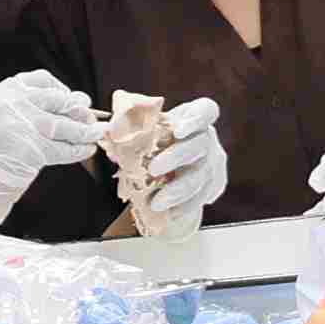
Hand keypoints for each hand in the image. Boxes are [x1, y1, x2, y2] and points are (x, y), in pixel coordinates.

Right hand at [0, 65, 103, 233]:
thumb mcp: (8, 116)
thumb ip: (38, 107)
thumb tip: (82, 102)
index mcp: (4, 91)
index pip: (43, 80)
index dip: (64, 90)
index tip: (74, 100)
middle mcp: (10, 104)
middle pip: (57, 100)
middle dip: (79, 110)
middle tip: (91, 120)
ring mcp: (19, 126)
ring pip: (63, 125)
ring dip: (85, 131)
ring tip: (96, 134)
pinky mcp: (29, 149)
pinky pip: (62, 148)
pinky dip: (78, 150)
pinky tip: (86, 150)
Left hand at [118, 94, 230, 230]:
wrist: (169, 168)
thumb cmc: (154, 142)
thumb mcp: (143, 130)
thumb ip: (131, 126)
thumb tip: (111, 130)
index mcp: (193, 118)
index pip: (206, 110)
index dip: (196, 119)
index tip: (178, 131)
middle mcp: (207, 138)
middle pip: (200, 145)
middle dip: (176, 157)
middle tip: (153, 169)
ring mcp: (213, 162)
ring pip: (201, 175)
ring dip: (178, 190)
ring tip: (156, 202)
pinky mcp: (213, 185)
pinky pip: (201, 197)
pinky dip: (184, 206)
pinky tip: (169, 213)